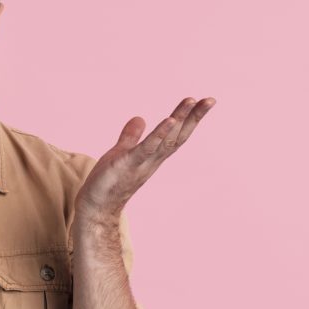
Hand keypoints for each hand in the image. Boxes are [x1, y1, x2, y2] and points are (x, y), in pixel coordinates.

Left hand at [74, 96, 215, 221]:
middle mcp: (154, 159)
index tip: (205, 101)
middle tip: (211, 100)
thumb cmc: (110, 182)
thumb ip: (131, 136)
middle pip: (178, 135)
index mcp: (154, 155)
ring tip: (192, 101)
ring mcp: (143, 163)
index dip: (191, 118)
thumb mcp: (121, 153)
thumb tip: (140, 118)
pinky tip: (169, 120)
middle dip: (195, 117)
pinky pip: (147, 148)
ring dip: (180, 119)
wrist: (97, 208)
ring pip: (167, 139)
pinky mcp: (128, 164)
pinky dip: (159, 134)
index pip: (176, 134)